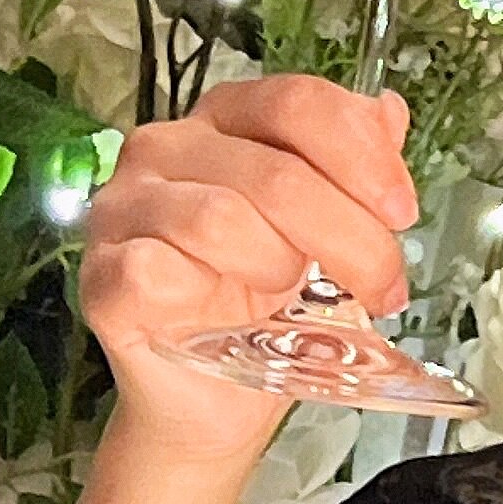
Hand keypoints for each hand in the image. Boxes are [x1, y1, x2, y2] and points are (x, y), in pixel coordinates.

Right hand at [80, 75, 421, 468]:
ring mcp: (123, 209)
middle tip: (383, 286)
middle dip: (349, 236)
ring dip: (278, 266)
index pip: (295, 102)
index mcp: (224, 119)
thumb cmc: (263, 307)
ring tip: (291, 297)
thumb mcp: (327, 232)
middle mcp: (165, 148)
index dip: (361, 154)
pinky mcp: (102, 275)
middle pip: (274, 171)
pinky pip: (158, 271)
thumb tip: (389, 114)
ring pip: (221, 219)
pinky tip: (226, 319)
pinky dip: (208, 297)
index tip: (400, 212)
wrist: (215, 401)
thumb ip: (353, 168)